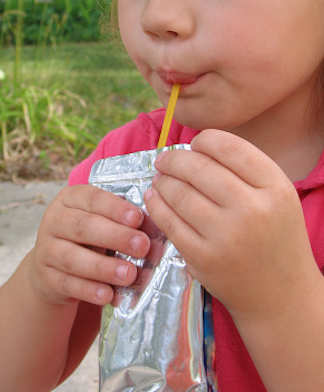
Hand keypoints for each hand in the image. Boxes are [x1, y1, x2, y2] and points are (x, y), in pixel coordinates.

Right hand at [29, 184, 149, 306]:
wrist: (53, 265)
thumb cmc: (88, 237)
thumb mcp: (102, 221)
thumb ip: (122, 221)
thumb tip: (155, 228)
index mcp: (70, 199)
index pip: (92, 198)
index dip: (115, 208)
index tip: (138, 218)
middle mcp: (54, 220)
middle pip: (83, 226)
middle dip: (115, 236)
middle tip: (142, 246)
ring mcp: (46, 249)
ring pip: (73, 257)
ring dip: (103, 267)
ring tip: (129, 273)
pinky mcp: (45, 277)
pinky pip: (67, 284)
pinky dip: (88, 290)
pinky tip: (108, 294)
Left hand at [144, 129, 318, 319]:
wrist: (280, 294)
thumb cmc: (275, 236)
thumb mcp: (277, 195)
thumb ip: (244, 167)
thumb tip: (196, 145)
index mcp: (275, 188)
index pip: (229, 147)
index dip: (204, 140)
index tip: (194, 144)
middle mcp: (252, 210)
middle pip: (198, 167)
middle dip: (174, 158)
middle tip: (165, 160)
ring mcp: (226, 236)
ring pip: (179, 192)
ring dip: (163, 180)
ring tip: (160, 178)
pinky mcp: (203, 258)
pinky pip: (168, 221)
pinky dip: (155, 204)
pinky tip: (154, 196)